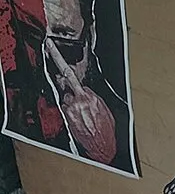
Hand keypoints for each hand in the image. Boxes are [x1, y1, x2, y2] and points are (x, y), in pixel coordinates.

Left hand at [45, 38, 116, 163]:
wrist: (103, 147)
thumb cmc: (107, 130)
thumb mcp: (106, 110)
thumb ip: (94, 98)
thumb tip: (87, 93)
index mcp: (90, 97)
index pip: (71, 74)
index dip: (57, 58)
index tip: (49, 46)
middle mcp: (78, 101)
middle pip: (69, 90)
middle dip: (74, 96)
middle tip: (82, 106)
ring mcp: (70, 110)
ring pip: (67, 101)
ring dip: (73, 108)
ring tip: (84, 119)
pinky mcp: (67, 119)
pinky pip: (66, 112)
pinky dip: (71, 115)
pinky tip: (80, 123)